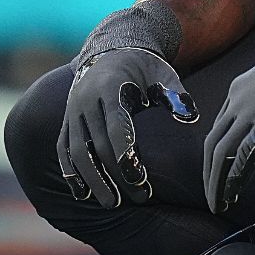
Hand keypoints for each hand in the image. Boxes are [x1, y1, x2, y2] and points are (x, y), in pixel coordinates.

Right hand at [58, 47, 197, 208]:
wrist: (111, 51)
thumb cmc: (144, 67)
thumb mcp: (163, 73)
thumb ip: (175, 94)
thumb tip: (190, 116)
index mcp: (110, 87)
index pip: (115, 126)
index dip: (126, 155)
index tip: (140, 179)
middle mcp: (86, 99)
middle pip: (97, 144)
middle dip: (116, 174)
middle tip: (138, 198)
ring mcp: (73, 111)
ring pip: (78, 151)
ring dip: (93, 180)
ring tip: (111, 203)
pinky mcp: (67, 121)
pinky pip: (63, 149)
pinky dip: (70, 172)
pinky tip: (83, 194)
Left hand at [203, 3, 254, 212]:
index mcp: (237, 89)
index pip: (220, 125)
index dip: (217, 149)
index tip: (219, 167)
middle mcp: (235, 102)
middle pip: (212, 141)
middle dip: (208, 170)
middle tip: (210, 192)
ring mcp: (247, 114)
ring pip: (220, 153)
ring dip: (216, 182)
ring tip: (216, 202)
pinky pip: (241, 158)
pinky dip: (232, 180)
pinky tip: (230, 195)